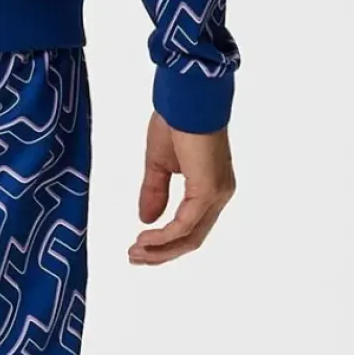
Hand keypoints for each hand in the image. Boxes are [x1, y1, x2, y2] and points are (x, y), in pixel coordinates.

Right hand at [129, 114, 235, 265]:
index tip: (137, 245)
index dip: (165, 241)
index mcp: (211, 187)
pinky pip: (184, 225)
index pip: (191, 226)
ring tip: (135, 252)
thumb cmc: (176, 121)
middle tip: (134, 256)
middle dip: (161, 252)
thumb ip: (155, 192)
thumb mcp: (159, 163)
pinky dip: (163, 236)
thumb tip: (145, 219)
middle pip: (192, 238)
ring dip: (160, 249)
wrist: (186, 98)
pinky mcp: (207, 191)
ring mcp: (216, 194)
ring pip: (190, 237)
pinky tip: (144, 238)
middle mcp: (219, 194)